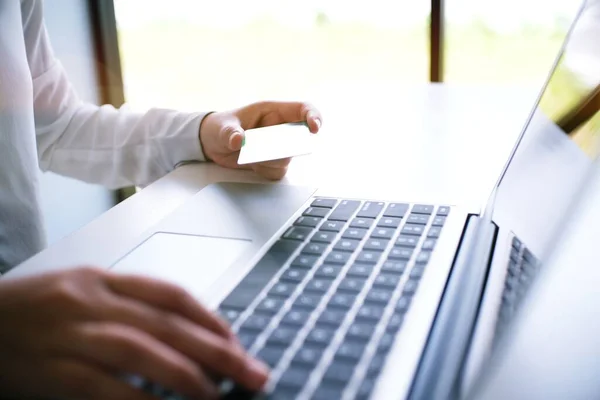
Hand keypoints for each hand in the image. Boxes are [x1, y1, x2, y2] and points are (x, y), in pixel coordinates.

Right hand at [0, 267, 267, 399]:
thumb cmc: (30, 312)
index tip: (236, 340)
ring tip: (219, 395)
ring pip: (142, 351)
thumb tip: (179, 333)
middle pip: (168, 324)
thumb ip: (125, 307)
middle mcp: (92, 302)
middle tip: (254, 371)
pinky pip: (102, 387)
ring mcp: (71, 335)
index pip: (171, 294)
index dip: (210, 318)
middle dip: (218, 350)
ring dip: (186, 375)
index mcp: (102, 281)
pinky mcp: (50, 370)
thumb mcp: (79, 294)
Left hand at [199, 101, 321, 179]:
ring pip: (288, 158)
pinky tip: (252, 166)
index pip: (302, 109)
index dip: (313, 116)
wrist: (212, 143)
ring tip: (253, 158)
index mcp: (273, 111)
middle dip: (288, 147)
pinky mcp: (271, 163)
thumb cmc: (221, 126)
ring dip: (272, 161)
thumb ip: (230, 133)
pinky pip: (277, 171)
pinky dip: (266, 171)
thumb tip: (238, 141)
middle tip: (272, 151)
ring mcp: (277, 147)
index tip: (314, 128)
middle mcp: (279, 129)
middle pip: (299, 138)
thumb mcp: (222, 127)